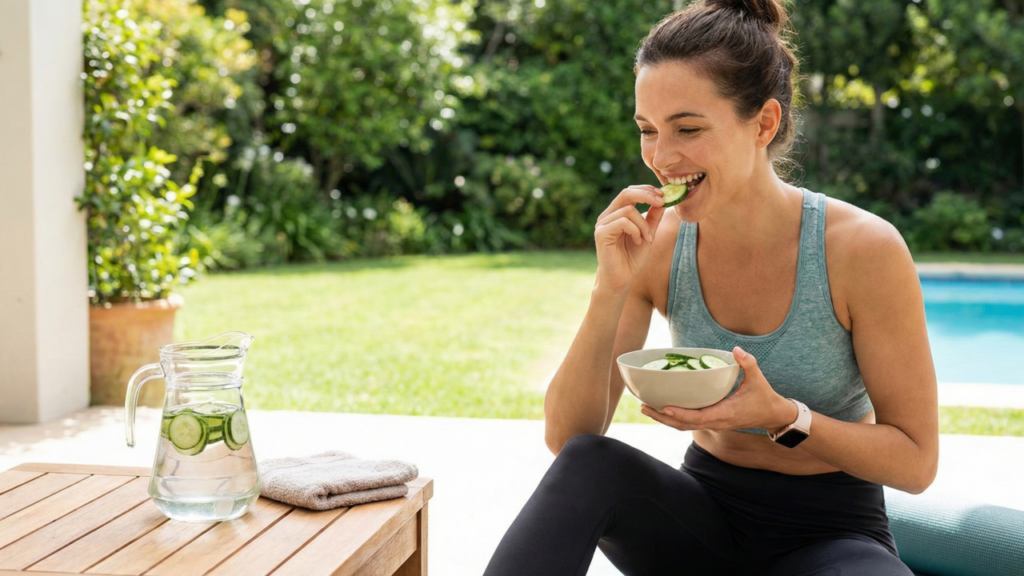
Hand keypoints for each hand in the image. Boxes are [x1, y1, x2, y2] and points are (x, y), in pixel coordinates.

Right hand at [594, 185, 665, 292]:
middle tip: (662, 202)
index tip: (663, 196)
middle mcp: (607, 216)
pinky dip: (635, 230)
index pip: (629, 192)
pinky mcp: (601, 233)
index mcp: (616, 213)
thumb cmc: (632, 259)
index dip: (646, 190)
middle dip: (646, 195)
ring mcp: (602, 224)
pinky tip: (638, 241)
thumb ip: (653, 218)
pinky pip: (623, 222)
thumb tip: (662, 200)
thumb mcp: (647, 234)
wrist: (621, 280)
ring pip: (628, 210)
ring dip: (643, 224)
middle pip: (626, 193)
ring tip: (647, 238)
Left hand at [640, 347, 797, 432]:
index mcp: (726, 413)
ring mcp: (713, 424)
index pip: (700, 417)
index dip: (682, 414)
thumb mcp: (758, 379)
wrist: (771, 416)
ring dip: (665, 420)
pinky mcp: (711, 422)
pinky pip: (689, 423)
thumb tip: (737, 350)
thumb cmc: (764, 397)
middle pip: (684, 425)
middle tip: (643, 407)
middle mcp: (716, 422)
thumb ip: (748, 363)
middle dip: (663, 418)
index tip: (666, 408)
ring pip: (684, 426)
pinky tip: (662, 409)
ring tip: (646, 409)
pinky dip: (674, 418)